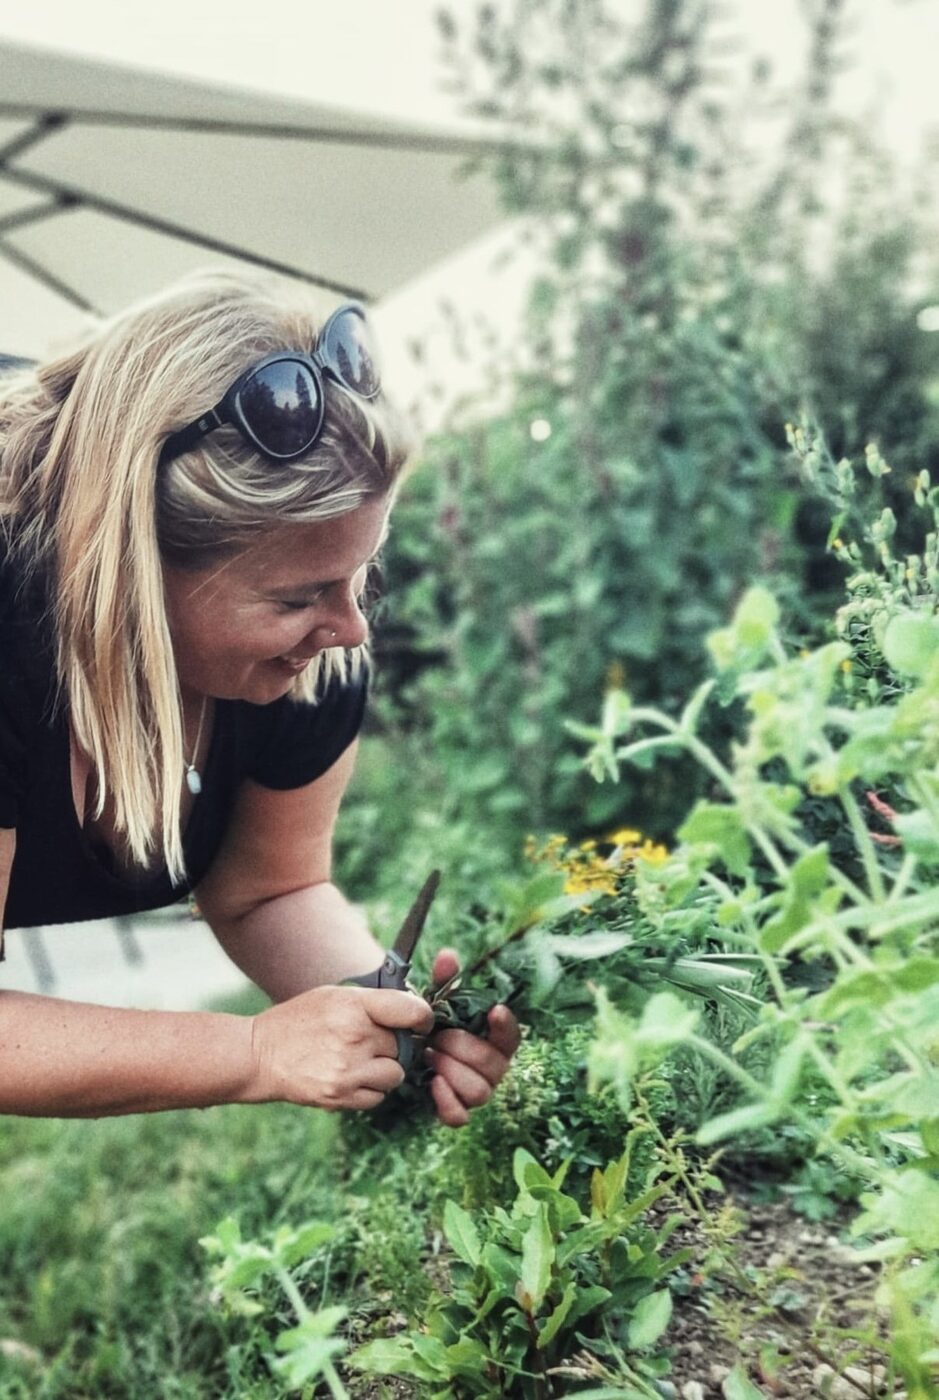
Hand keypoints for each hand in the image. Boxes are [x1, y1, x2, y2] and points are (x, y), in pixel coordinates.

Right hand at [247, 985, 433, 1110]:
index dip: (423, 1018)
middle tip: (372, 1042)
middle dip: (394, 1045)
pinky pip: (378, 1097)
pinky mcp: (340, 1096)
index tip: (420, 1022)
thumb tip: (412, 1011)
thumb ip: (373, 1002)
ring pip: (395, 1074)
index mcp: (354, 1006)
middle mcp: (354, 1037)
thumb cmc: (298, 1020)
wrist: (259, 1055)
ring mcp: (348, 1070)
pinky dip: (370, 1090)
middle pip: (404, 1046)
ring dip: (385, 1069)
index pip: (412, 1012)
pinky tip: (350, 1077)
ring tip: (359, 1060)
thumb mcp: (333, 996)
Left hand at [425, 948, 521, 1127]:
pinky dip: (447, 1101)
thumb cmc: (435, 1024)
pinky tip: (433, 1081)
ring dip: (452, 1071)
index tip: (494, 1009)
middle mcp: (492, 1069)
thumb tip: (447, 955)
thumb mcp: (438, 999)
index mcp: (495, 1041)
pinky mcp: (456, 1110)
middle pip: (492, 1065)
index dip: (506, 1026)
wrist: (412, 1048)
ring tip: (430, 1055)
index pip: (513, 1037)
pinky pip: (460, 1116)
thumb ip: (445, 978)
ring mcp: (476, 1092)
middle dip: (463, 1048)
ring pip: (478, 1090)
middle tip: (438, 1036)